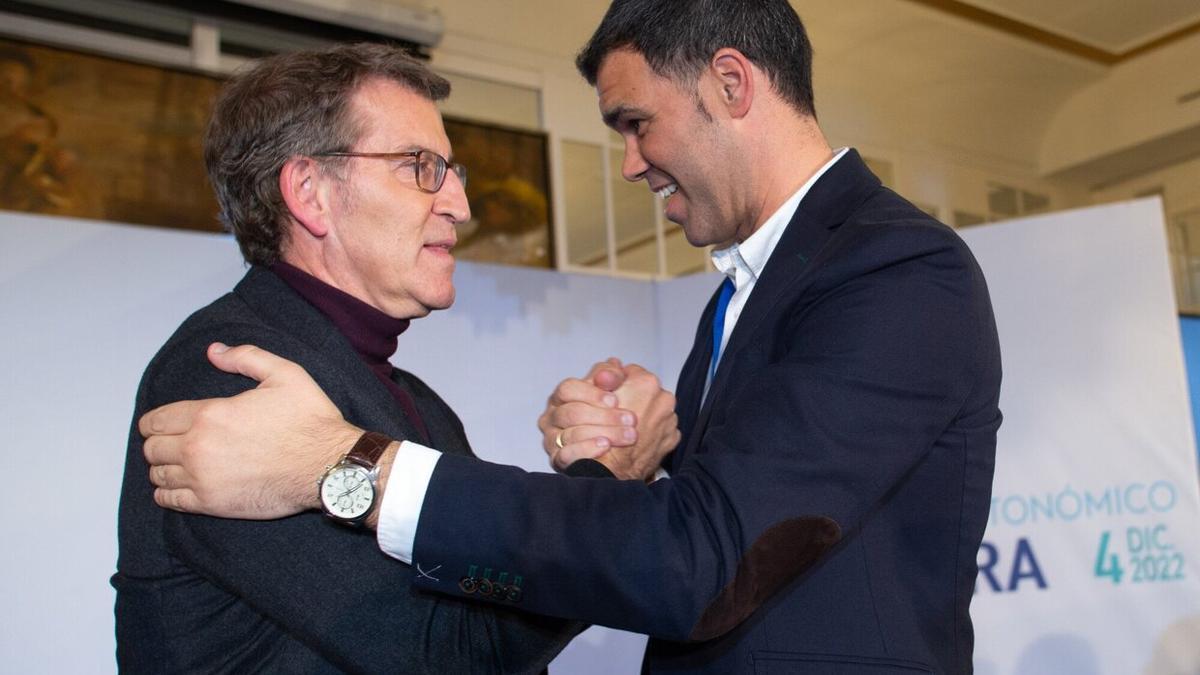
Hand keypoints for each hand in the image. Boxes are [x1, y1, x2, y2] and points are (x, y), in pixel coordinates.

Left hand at [140, 342, 362, 518]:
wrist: (328, 466)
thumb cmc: (310, 422)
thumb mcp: (285, 374)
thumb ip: (245, 357)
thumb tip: (214, 352)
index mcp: (209, 415)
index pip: (156, 420)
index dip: (155, 420)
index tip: (162, 423)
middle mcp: (198, 448)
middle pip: (151, 448)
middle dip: (158, 442)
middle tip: (174, 442)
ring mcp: (202, 479)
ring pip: (158, 474)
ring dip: (163, 467)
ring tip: (178, 464)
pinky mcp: (212, 504)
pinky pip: (170, 501)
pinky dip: (167, 493)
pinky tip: (181, 486)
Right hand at [538, 358, 638, 470]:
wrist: (619, 461)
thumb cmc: (614, 421)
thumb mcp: (617, 392)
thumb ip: (614, 377)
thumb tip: (614, 363)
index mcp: (563, 397)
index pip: (569, 389)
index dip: (592, 393)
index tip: (616, 400)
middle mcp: (553, 417)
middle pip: (570, 412)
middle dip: (604, 416)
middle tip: (631, 420)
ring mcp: (552, 440)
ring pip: (570, 434)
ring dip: (604, 433)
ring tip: (628, 436)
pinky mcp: (557, 461)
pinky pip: (566, 456)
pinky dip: (587, 449)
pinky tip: (605, 447)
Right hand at [595, 364, 680, 479]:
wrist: (610, 470)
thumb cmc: (601, 434)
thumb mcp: (595, 395)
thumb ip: (607, 375)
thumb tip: (615, 362)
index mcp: (646, 383)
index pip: (632, 372)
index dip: (619, 384)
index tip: (613, 395)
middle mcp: (664, 399)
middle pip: (647, 391)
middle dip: (635, 399)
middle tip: (620, 412)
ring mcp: (670, 420)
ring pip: (655, 410)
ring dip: (645, 416)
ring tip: (627, 428)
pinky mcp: (672, 439)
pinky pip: (662, 429)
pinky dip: (652, 432)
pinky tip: (637, 439)